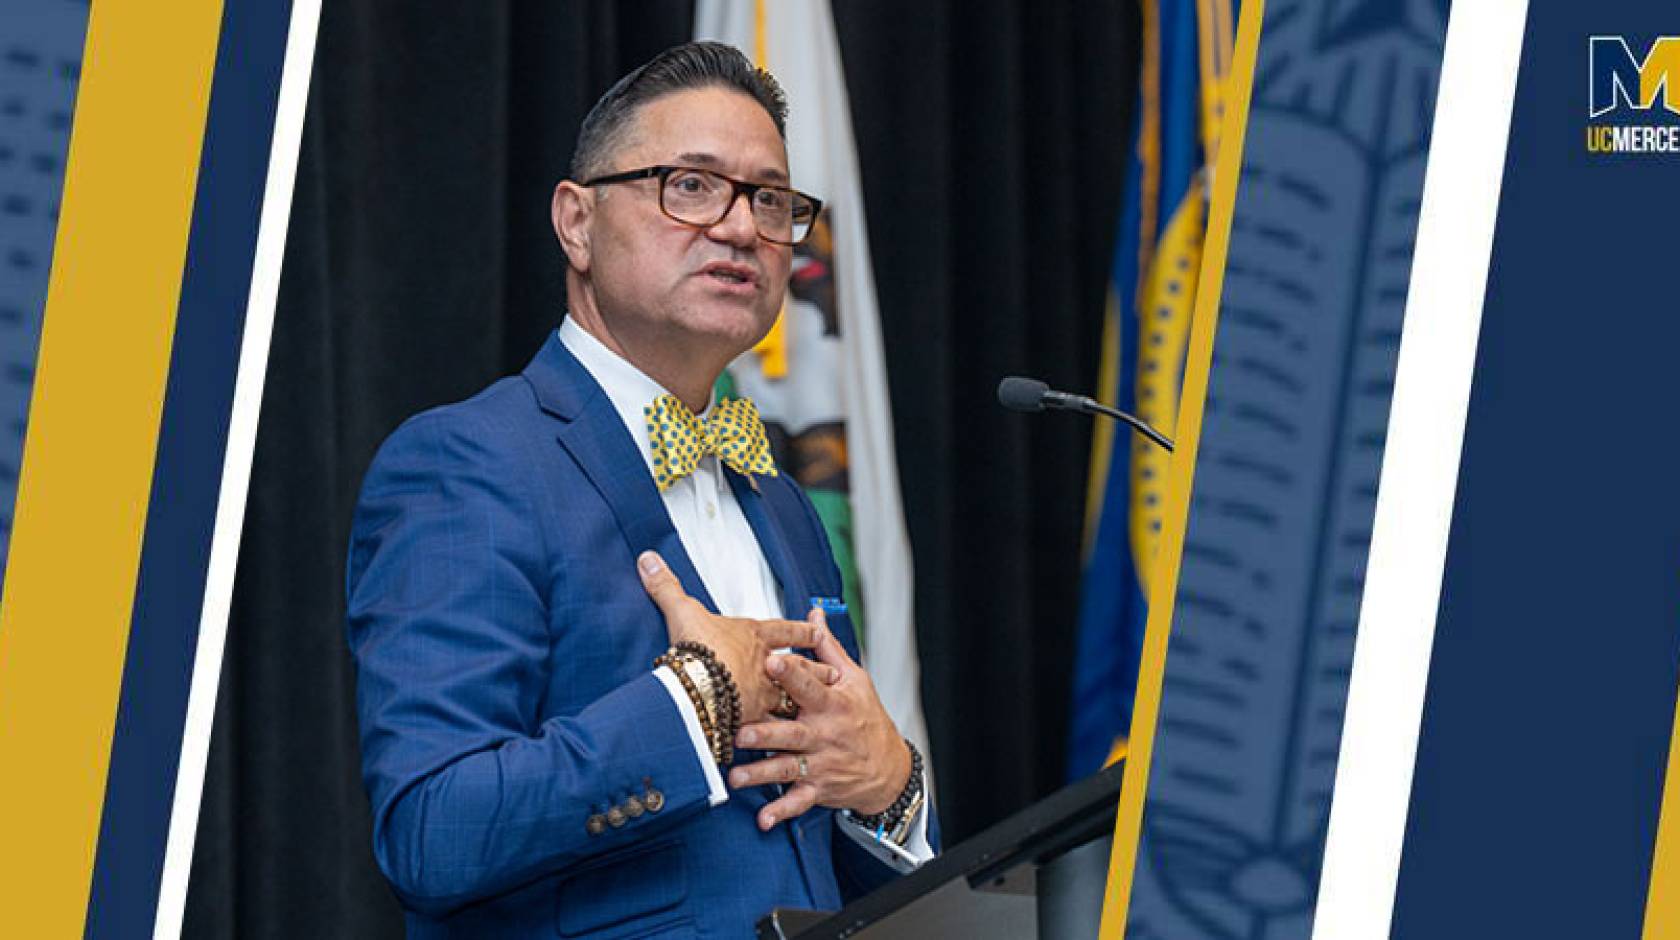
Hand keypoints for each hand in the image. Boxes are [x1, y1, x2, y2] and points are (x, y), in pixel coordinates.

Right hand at [637, 551, 819, 721]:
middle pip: (799, 668)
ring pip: (791, 702)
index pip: (786, 630)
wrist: (699, 685)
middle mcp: (766, 667)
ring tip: (815, 713)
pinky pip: (769, 732)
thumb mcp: (682, 610)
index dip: (802, 630)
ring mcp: (763, 697)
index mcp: (755, 637)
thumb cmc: (697, 647)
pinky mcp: (753, 723)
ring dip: (802, 707)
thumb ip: (666, 587)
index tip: (818, 630)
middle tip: (834, 674)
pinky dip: (774, 739)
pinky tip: (782, 747)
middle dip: (817, 671)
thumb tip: (648, 560)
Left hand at [728, 609, 912, 829]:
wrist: (889, 767)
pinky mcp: (818, 788)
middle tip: (739, 731)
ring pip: (786, 768)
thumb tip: (813, 613)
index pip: (809, 685)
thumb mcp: (855, 680)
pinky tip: (763, 820)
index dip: (790, 673)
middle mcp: (824, 734)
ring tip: (736, 776)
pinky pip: (798, 802)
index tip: (770, 661)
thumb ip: (827, 649)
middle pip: (791, 732)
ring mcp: (820, 764)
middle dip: (765, 732)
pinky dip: (781, 812)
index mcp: (832, 704)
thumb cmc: (867, 719)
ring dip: (760, 773)